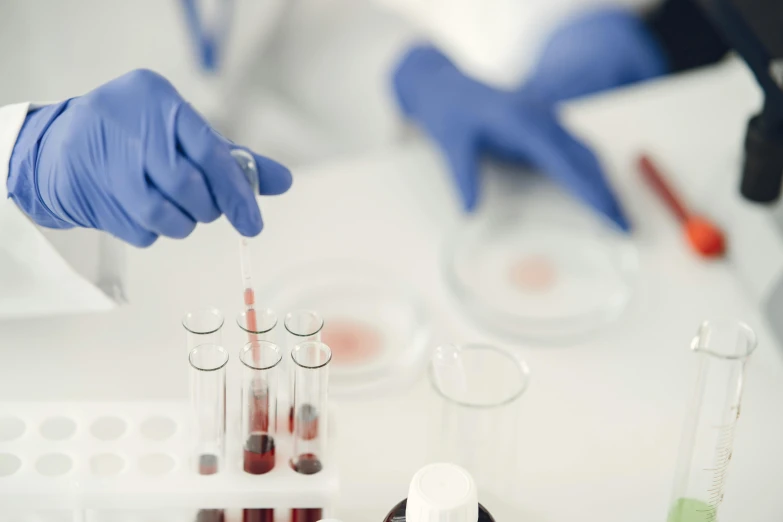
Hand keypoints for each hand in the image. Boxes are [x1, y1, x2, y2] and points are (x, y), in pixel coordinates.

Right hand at [8, 69, 291, 246]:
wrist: (63, 147)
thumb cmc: (141, 137)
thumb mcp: (187, 134)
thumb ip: (234, 158)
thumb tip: (284, 182)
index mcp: (158, 99)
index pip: (210, 153)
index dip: (237, 193)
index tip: (253, 223)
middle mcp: (129, 124)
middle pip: (188, 187)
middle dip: (208, 207)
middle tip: (206, 207)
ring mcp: (104, 161)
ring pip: (165, 216)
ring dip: (182, 223)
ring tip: (176, 208)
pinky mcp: (89, 195)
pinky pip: (142, 232)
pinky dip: (155, 231)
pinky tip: (145, 211)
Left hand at [393, 10, 666, 230]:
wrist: (445, 87)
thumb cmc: (449, 114)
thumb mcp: (451, 146)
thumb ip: (464, 178)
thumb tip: (470, 213)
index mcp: (524, 122)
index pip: (567, 162)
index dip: (591, 190)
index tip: (609, 215)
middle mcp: (543, 118)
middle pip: (586, 158)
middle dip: (608, 193)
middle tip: (626, 227)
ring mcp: (547, 118)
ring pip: (586, 152)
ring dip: (604, 183)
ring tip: (619, 217)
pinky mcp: (545, 123)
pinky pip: (576, 148)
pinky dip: (591, 172)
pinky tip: (598, 193)